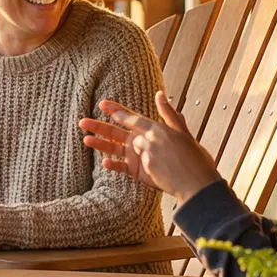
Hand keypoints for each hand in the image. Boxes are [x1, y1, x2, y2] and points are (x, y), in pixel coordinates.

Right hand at [79, 92, 222, 202]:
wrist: (194, 182)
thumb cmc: (187, 155)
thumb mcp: (176, 131)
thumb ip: (167, 113)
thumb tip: (160, 93)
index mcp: (147, 131)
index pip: (129, 118)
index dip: (116, 111)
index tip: (102, 104)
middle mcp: (139, 142)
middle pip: (115, 132)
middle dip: (99, 127)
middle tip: (82, 122)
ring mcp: (137, 157)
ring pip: (114, 149)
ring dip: (100, 144)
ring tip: (86, 140)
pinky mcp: (137, 172)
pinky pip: (122, 167)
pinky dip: (113, 165)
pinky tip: (104, 163)